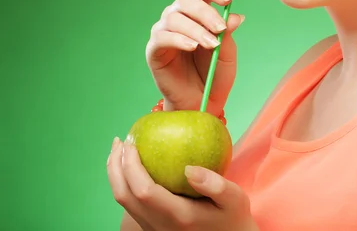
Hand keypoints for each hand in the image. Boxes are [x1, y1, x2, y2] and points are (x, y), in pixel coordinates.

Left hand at [107, 137, 256, 230]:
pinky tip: (133, 166)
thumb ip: (215, 185)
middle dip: (115, 166)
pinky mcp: (152, 227)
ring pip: (123, 202)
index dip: (131, 166)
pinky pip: (130, 203)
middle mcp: (159, 225)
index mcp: (178, 215)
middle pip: (124, 195)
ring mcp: (153, 228)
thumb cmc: (232, 218)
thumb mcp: (234, 200)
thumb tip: (189, 167)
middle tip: (120, 140)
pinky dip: (124, 181)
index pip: (143, 190)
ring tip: (121, 150)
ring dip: (116, 174)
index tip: (132, 142)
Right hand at [146, 0, 244, 114]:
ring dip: (196, 29)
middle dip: (206, 12)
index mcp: (198, 13)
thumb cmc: (215, 75)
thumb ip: (228, 33)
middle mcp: (179, 18)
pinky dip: (179, 38)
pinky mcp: (154, 49)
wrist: (203, 102)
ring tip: (211, 45)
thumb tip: (235, 15)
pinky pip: (162, 36)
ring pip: (174, 17)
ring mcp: (164, 32)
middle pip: (186, 0)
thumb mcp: (227, 52)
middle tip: (220, 29)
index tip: (228, 0)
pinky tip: (192, 46)